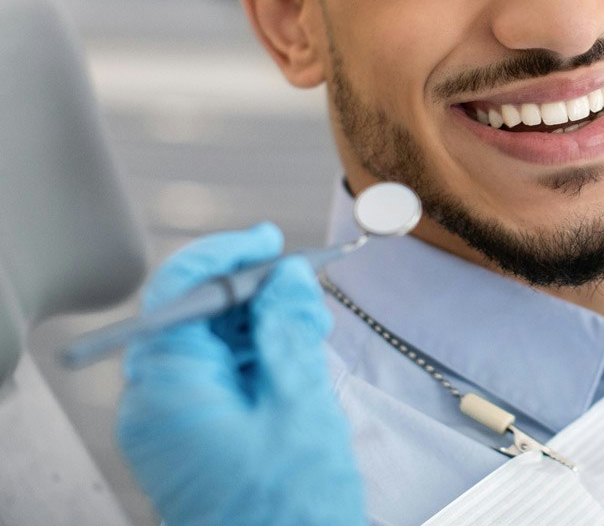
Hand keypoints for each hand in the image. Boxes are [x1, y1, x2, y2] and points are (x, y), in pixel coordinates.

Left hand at [117, 223, 364, 525]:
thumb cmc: (289, 511)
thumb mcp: (299, 404)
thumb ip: (289, 328)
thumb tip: (286, 274)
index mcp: (169, 391)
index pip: (179, 291)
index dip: (226, 254)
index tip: (270, 240)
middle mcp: (158, 402)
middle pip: (195, 313)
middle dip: (252, 292)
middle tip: (305, 291)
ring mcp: (174, 421)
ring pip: (212, 339)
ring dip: (262, 323)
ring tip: (310, 330)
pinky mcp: (194, 433)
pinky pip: (220, 371)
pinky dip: (259, 354)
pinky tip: (296, 355)